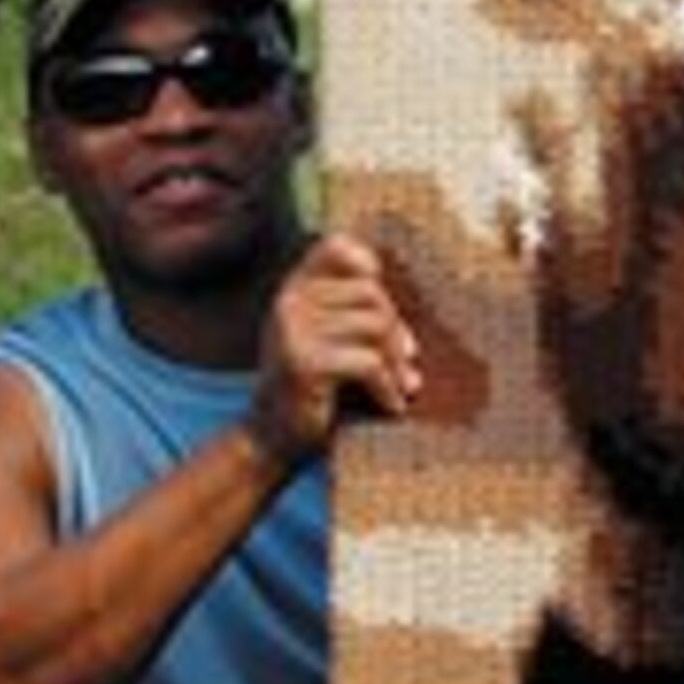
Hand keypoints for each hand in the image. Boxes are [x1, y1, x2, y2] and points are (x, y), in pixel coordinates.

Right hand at [247, 232, 422, 466]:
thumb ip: (350, 309)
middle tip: (408, 361)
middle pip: (369, 293)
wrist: (271, 437)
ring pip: (374, 326)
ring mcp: (292, 331)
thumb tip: (413, 296)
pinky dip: (388, 386)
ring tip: (405, 385)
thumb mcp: (324, 337)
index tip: (382, 288)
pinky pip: (368, 363)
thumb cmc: (312, 387)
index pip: (333, 247)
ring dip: (397, 362)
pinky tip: (393, 405)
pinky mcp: (304, 363)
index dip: (364, 259)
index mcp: (293, 288)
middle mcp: (288, 302)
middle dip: (396, 329)